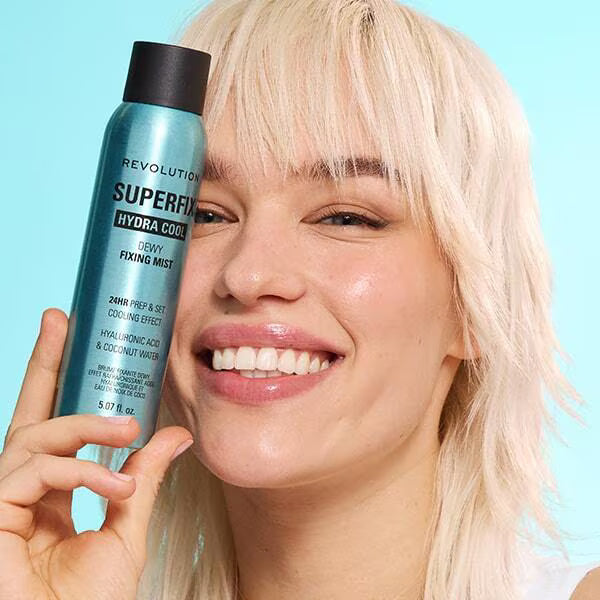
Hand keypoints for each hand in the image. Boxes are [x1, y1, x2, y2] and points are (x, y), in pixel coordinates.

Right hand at [0, 308, 192, 599]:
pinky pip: (33, 470)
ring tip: (126, 429)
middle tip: (59, 319)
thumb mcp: (128, 527)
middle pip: (30, 413)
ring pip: (36, 435)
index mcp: (53, 490)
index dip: (60, 384)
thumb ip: (144, 478)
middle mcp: (24, 488)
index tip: (73, 339)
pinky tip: (111, 483)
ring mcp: (4, 500)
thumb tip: (178, 434)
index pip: (55, 427)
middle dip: (44, 364)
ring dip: (84, 427)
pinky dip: (78, 470)